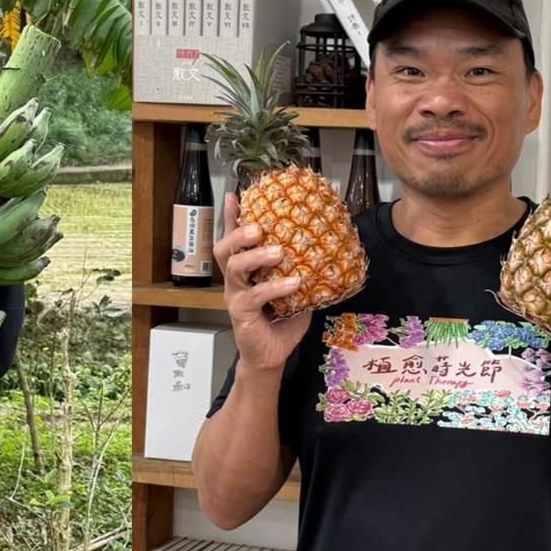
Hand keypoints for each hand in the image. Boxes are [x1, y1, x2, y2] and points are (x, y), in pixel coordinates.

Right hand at [215, 192, 311, 371]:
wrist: (272, 355)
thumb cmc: (281, 320)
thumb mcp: (292, 289)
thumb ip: (297, 268)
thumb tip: (324, 244)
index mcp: (244, 270)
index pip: (233, 239)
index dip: (231, 217)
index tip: (234, 195)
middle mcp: (235, 280)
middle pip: (225, 249)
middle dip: (239, 233)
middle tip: (260, 227)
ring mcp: (235, 296)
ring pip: (235, 268)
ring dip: (256, 256)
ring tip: (278, 252)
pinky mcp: (241, 314)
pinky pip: (255, 296)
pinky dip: (275, 288)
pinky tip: (294, 283)